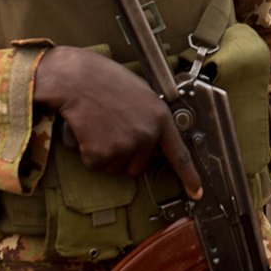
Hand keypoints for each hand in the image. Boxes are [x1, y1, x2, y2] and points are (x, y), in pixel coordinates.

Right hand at [32, 46, 201, 197]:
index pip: (180, 155)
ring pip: (115, 166)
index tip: (196, 192)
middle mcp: (147, 135)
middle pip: (138, 166)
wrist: (75, 78)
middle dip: (124, 155)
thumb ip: (150, 117)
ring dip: (104, 153)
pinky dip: (87, 153)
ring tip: (99, 125)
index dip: (190, 176)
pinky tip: (87, 130)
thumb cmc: (103, 79)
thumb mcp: (141, 92)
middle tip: (111, 129)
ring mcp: (125, 145)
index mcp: (160, 118)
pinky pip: (95, 164)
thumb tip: (151, 135)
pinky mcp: (102, 154)